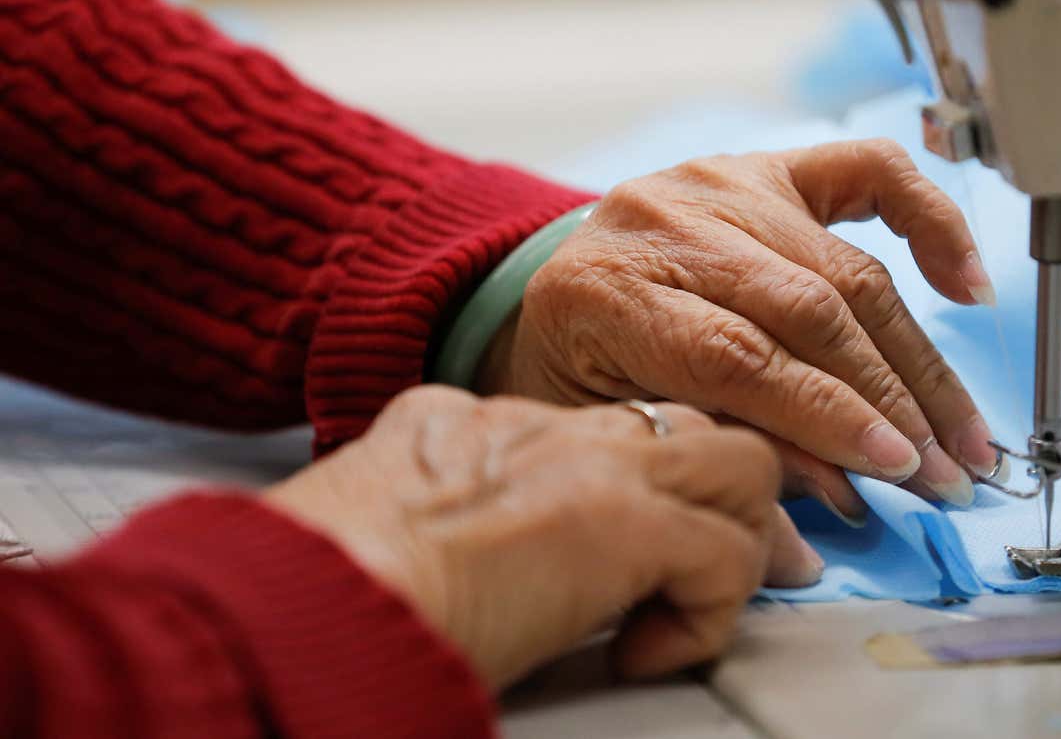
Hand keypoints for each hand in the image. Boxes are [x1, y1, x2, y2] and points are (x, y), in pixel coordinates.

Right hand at [264, 385, 805, 688]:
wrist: (304, 593)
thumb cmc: (314, 582)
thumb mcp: (379, 515)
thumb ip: (436, 502)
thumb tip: (469, 549)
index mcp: (483, 420)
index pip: (609, 428)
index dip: (642, 491)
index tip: (636, 555)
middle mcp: (549, 424)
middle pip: (687, 427)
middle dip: (710, 505)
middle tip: (682, 580)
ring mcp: (593, 460)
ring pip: (741, 467)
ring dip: (730, 548)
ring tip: (673, 615)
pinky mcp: (624, 519)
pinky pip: (727, 554)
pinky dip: (706, 616)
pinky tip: (640, 655)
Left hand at [479, 139, 999, 522]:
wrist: (562, 295)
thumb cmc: (586, 379)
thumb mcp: (630, 432)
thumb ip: (728, 457)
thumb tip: (843, 497)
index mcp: (607, 292)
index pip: (739, 355)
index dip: (829, 415)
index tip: (897, 468)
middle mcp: (664, 222)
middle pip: (807, 310)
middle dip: (890, 400)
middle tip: (943, 471)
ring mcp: (721, 184)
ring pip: (848, 269)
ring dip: (918, 360)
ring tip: (961, 432)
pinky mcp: (766, 166)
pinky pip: (868, 173)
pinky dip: (930, 223)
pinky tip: (966, 285)